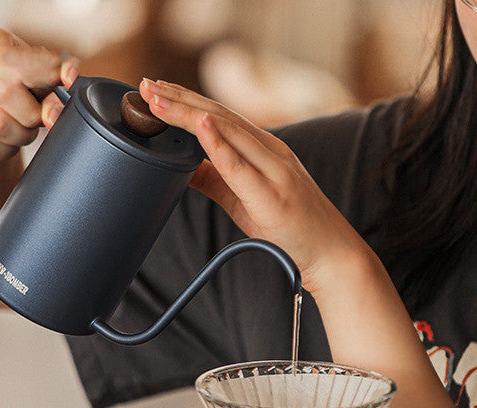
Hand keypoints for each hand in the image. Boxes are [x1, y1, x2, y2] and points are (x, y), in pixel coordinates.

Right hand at [0, 27, 78, 171]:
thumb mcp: (38, 79)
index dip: (37, 101)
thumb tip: (69, 75)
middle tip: (27, 131)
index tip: (53, 114)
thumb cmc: (14, 94)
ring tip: (9, 141)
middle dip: (22, 132)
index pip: (13, 71)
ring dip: (5, 149)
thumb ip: (55, 74)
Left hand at [138, 79, 374, 294]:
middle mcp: (271, 151)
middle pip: (219, 115)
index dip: (186, 100)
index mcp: (265, 149)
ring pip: (228, 131)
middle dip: (179, 99)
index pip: (220, 116)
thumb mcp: (245, 199)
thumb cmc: (291, 228)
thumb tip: (183, 165)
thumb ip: (216, 179)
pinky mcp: (273, 195)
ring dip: (189, 114)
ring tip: (158, 101)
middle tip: (145, 86)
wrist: (331, 253)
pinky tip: (201, 125)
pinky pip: (241, 166)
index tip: (154, 90)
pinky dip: (219, 143)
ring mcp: (275, 170)